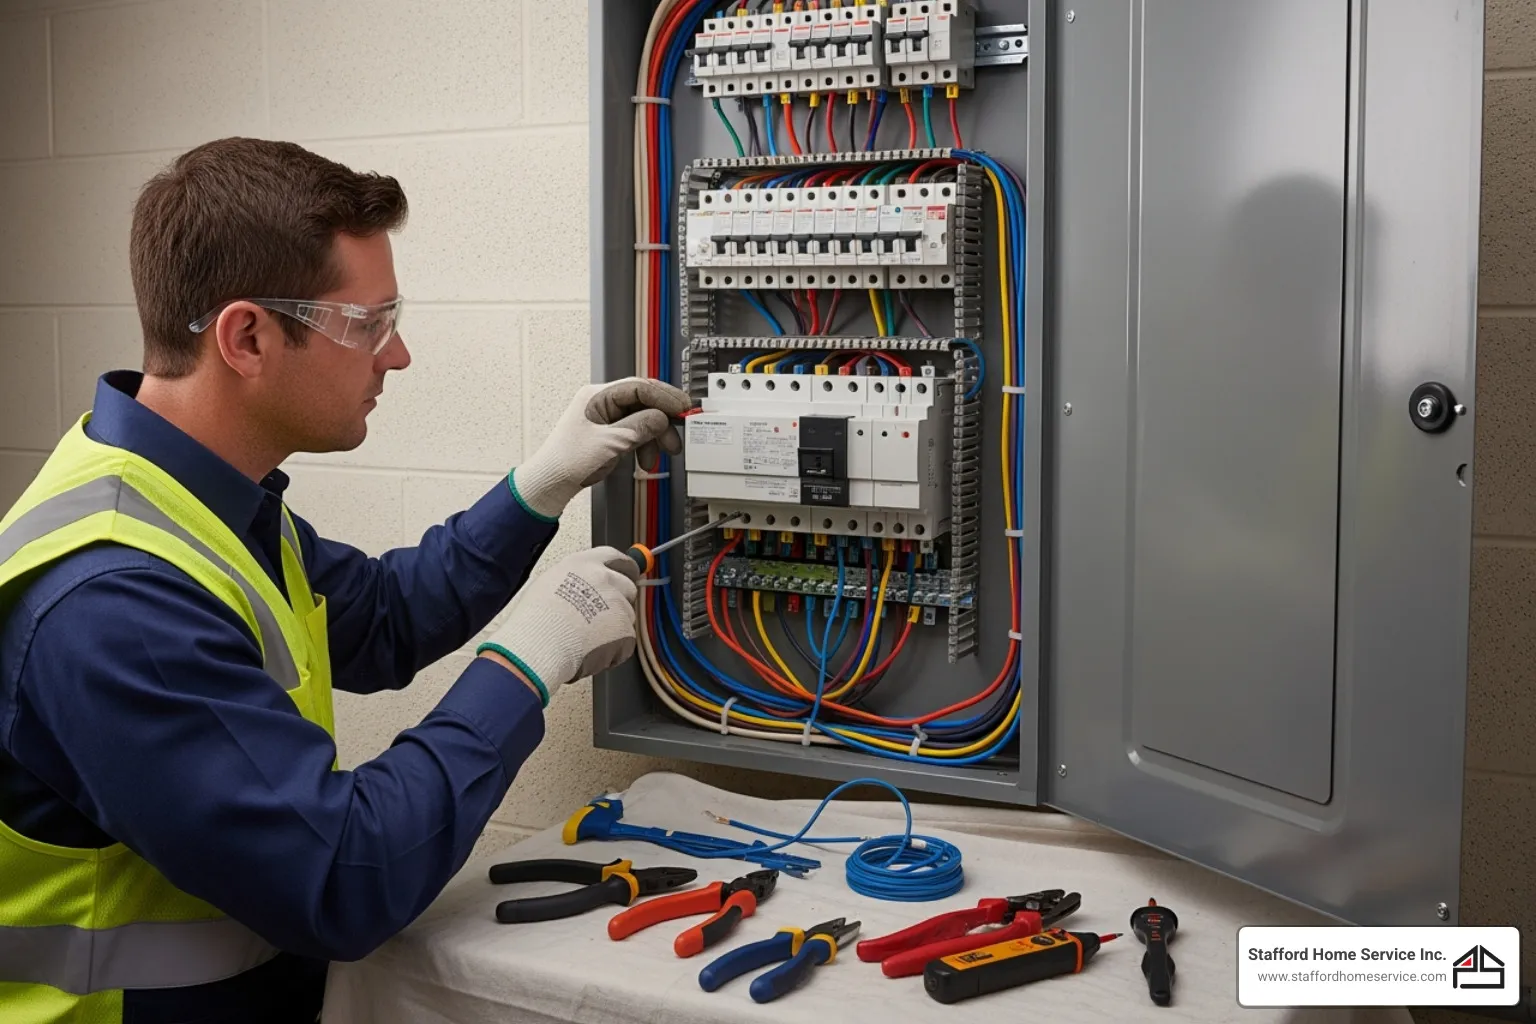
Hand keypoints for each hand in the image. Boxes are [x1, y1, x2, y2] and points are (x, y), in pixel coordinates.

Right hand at [475, 547, 641, 704]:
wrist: (540, 644)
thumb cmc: (533, 620)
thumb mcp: (547, 583)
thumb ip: (572, 579)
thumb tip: (578, 587)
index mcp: (584, 564)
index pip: (614, 557)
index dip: (622, 567)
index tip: (625, 573)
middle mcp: (605, 579)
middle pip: (627, 586)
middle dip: (619, 600)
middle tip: (601, 616)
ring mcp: (618, 604)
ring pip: (627, 616)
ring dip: (614, 628)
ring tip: (586, 639)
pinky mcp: (625, 630)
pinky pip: (626, 641)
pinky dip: (614, 650)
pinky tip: (592, 652)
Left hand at [512, 377, 692, 518]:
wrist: (552, 482)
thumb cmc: (567, 461)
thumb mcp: (610, 443)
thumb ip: (640, 427)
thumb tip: (662, 418)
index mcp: (597, 396)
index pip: (639, 387)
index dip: (664, 397)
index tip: (681, 409)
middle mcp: (602, 402)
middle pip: (644, 401)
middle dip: (664, 418)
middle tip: (681, 428)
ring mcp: (606, 417)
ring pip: (643, 418)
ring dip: (657, 435)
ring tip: (665, 451)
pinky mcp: (610, 432)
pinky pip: (636, 431)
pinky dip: (646, 444)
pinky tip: (648, 457)